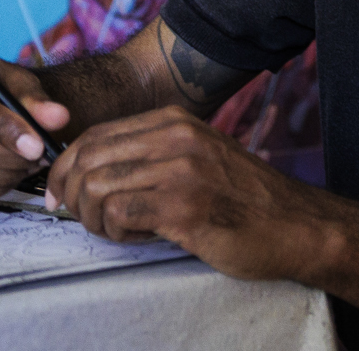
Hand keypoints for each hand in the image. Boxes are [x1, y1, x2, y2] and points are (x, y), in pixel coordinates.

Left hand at [44, 105, 328, 280]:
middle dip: (72, 197)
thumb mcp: (197, 158)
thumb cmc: (243, 201)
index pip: (94, 136)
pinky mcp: (185, 205)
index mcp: (175, 121)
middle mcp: (176, 136)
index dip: (66, 170)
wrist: (296, 225)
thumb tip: (88, 173)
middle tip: (87, 222)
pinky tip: (142, 238)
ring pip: (96, 187)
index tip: (62, 198)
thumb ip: (152, 155)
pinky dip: (117, 234)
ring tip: (120, 232)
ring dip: (95, 220)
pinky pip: (119, 214)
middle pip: (87, 159)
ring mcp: (181, 169)